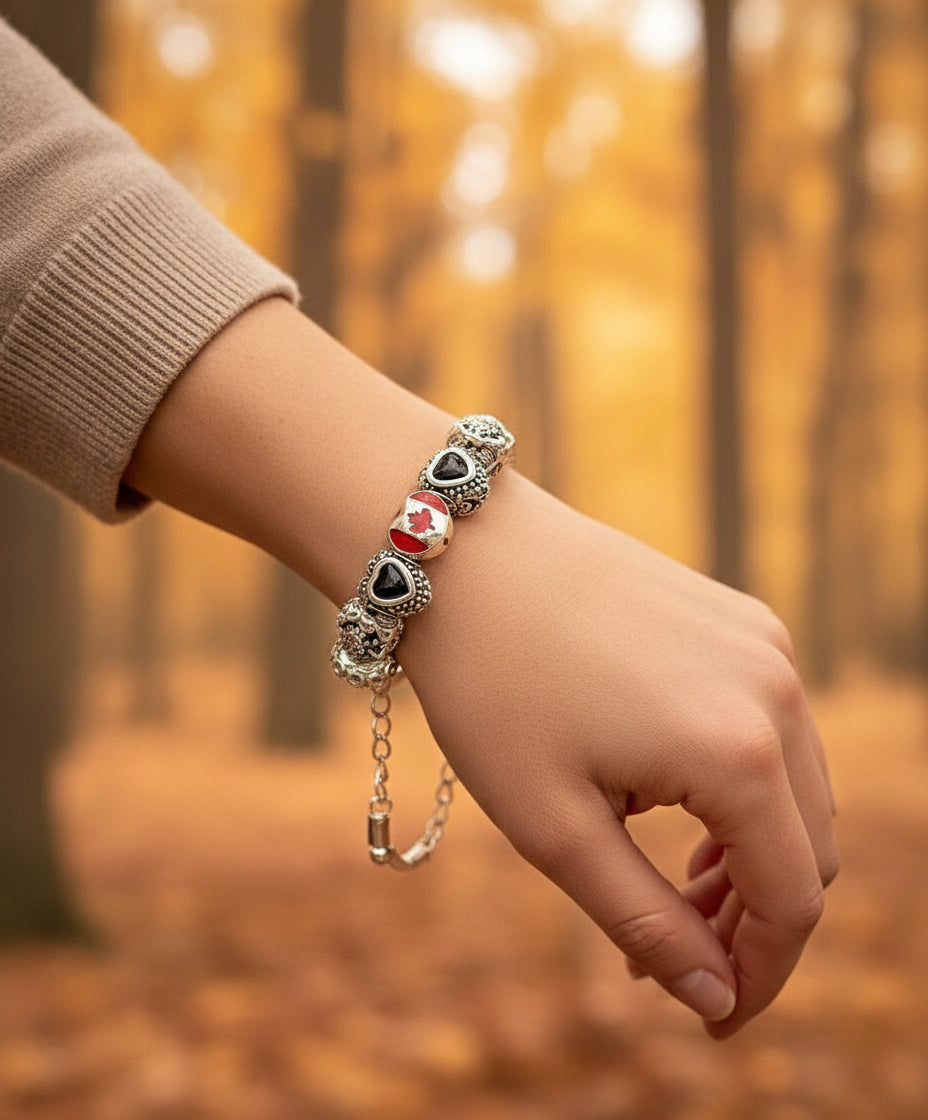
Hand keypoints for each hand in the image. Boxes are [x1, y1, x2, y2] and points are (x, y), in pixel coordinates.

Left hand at [124, 299, 835, 1036]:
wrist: (462, 548)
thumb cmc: (491, 685)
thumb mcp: (554, 826)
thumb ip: (646, 919)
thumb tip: (713, 996)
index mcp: (737, 750)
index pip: (793, 901)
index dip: (760, 975)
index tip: (711, 1018)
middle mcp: (775, 690)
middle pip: (808, 846)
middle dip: (752, 918)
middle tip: (668, 952)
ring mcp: (762, 644)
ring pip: (796, 786)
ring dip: (747, 851)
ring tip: (663, 880)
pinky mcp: (739, 617)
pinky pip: (769, 724)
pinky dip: (739, 781)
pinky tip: (664, 794)